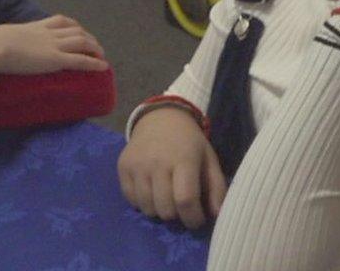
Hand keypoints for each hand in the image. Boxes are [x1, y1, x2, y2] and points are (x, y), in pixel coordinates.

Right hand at [0, 14, 108, 76]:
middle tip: (95, 46)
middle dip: (88, 37)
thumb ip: (5, 39)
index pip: (60, 20)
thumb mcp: (1, 36)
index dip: (73, 25)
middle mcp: (48, 33)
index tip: (78, 30)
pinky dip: (94, 63)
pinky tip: (103, 67)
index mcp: (35, 26)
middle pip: (76, 30)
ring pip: (82, 42)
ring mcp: (53, 45)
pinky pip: (80, 60)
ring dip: (95, 48)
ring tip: (102, 56)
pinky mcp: (55, 60)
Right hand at [117, 107, 226, 228]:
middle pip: (165, 209)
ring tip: (165, 198)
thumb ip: (216, 188)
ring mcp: (137, 165)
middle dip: (176, 215)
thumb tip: (216, 215)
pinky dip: (142, 202)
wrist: (161, 118)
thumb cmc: (189, 142)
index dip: (192, 218)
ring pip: (147, 208)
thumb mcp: (209, 159)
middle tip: (180, 206)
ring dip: (159, 210)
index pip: (185, 199)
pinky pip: (131, 200)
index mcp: (183, 159)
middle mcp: (157, 162)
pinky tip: (150, 190)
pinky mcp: (123, 167)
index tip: (196, 220)